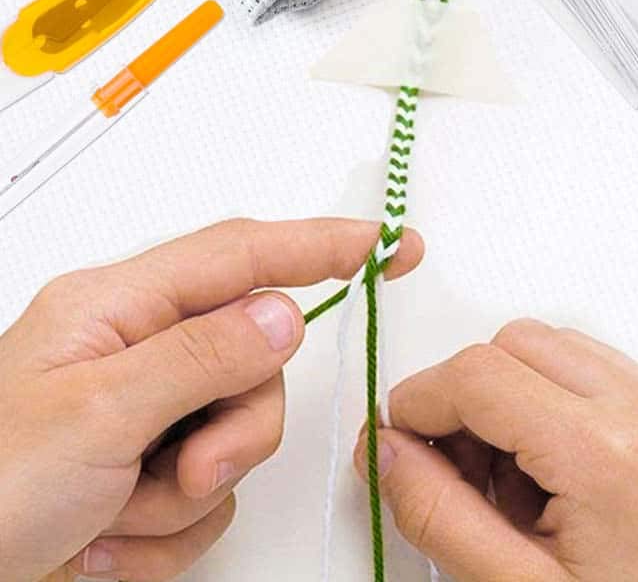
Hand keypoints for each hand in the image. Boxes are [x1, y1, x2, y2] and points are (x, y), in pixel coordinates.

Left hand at [0, 218, 423, 581]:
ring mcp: (138, 420)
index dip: (321, 244)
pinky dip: (165, 534)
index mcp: (112, 310)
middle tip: (183, 468)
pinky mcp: (139, 478)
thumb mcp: (97, 415)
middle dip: (233, 429)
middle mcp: (131, 356)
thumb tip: (283, 311)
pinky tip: (102, 543)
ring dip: (188, 492)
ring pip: (236, 436)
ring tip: (118, 514)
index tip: (390, 245)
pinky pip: (206, 498)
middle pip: (253, 362)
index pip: (240, 256)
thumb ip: (202, 356)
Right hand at [358, 319, 637, 581]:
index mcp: (609, 454)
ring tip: (524, 495)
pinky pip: (629, 383)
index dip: (421, 403)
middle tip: (457, 476)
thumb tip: (388, 449)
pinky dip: (584, 413)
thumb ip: (440, 514)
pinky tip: (577, 491)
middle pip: (526, 343)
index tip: (397, 443)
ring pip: (577, 353)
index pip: (480, 374)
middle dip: (475, 397)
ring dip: (528, 401)